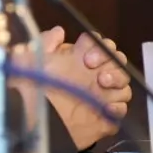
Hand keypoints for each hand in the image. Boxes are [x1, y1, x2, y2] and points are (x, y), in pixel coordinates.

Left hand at [40, 26, 131, 148]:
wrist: (30, 121)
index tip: (86, 56)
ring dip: (117, 80)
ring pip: (123, 85)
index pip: (102, 45)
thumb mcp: (30, 60)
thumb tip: (59, 31)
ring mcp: (100, 97)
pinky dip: (117, 108)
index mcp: (79, 61)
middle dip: (112, 61)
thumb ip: (45, 42)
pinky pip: (120, 111)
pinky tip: (106, 107)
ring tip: (102, 83)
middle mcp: (92, 77)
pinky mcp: (103, 118)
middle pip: (118, 62)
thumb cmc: (29, 89)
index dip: (99, 46)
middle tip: (94, 69)